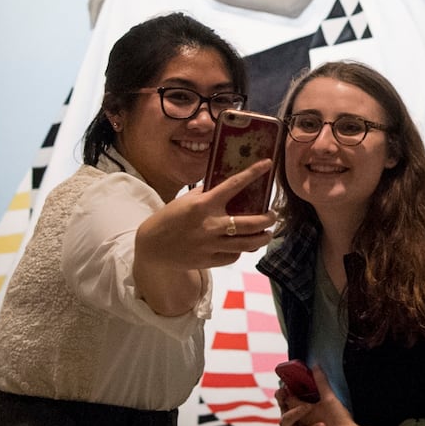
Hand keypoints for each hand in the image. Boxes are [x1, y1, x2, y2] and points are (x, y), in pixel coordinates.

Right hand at [137, 159, 276, 269]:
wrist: (152, 246)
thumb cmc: (170, 218)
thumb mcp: (186, 200)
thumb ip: (208, 194)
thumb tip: (230, 186)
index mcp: (204, 204)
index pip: (234, 184)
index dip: (253, 173)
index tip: (268, 164)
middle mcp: (210, 224)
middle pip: (251, 223)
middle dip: (268, 219)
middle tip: (273, 215)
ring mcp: (210, 245)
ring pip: (247, 244)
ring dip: (262, 238)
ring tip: (267, 233)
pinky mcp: (209, 260)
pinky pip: (234, 256)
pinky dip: (241, 250)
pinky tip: (243, 245)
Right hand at [277, 363, 350, 425]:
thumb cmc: (336, 417)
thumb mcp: (328, 398)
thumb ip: (320, 383)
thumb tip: (316, 365)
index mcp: (297, 410)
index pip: (284, 402)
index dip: (281, 396)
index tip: (284, 390)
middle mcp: (295, 424)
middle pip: (284, 420)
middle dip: (294, 413)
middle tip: (307, 407)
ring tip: (322, 425)